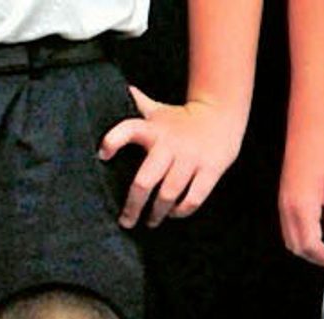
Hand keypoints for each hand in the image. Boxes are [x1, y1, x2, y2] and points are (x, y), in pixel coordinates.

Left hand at [101, 87, 245, 228]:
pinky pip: (192, 198)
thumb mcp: (158, 111)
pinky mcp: (209, 170)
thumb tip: (124, 91)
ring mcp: (190, 159)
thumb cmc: (181, 119)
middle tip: (126, 221)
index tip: (103, 155)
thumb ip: (138, 105)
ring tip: (150, 222)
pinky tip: (173, 214)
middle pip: (145, 181)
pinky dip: (181, 211)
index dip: (113, 141)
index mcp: (153, 130)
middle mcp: (170, 145)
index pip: (128, 130)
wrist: (220, 116)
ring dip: (157, 213)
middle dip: (133, 205)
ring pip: (168, 195)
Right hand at [278, 122, 323, 268]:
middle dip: (315, 259)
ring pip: (290, 239)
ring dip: (306, 249)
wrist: (309, 126)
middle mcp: (288, 207)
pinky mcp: (284, 196)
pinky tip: (316, 233)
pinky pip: (288, 226)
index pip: (310, 246)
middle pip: (297, 247)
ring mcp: (283, 202)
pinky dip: (300, 237)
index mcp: (302, 207)